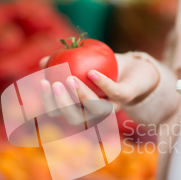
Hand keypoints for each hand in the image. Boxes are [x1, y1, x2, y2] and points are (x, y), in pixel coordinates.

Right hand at [38, 53, 158, 124]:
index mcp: (83, 108)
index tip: (43, 83)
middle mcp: (97, 113)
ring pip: (96, 110)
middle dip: (63, 104)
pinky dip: (103, 84)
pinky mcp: (127, 96)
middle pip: (76, 118)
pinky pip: (114, 92)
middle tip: (56, 85)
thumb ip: (64, 62)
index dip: (49, 101)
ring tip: (71, 79)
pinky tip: (92, 73)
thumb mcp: (83, 61)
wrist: (138, 69)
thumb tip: (43, 62)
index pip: (61, 112)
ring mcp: (113, 106)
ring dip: (82, 96)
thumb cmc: (106, 67)